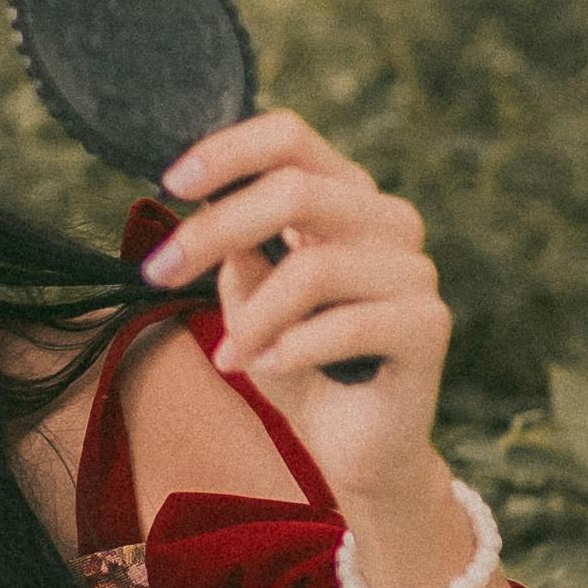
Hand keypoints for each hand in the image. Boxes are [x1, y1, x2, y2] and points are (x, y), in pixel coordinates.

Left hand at [136, 106, 455, 519]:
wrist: (352, 448)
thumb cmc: (297, 363)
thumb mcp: (250, 300)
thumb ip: (238, 249)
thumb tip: (207, 205)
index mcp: (345, 198)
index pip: (291, 139)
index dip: (229, 150)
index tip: (173, 181)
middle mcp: (388, 221)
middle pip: (296, 191)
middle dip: (214, 231)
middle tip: (158, 273)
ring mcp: (414, 271)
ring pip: (315, 267)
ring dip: (255, 317)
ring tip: (233, 355)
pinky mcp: (429, 326)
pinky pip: (350, 324)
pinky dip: (295, 348)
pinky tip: (268, 367)